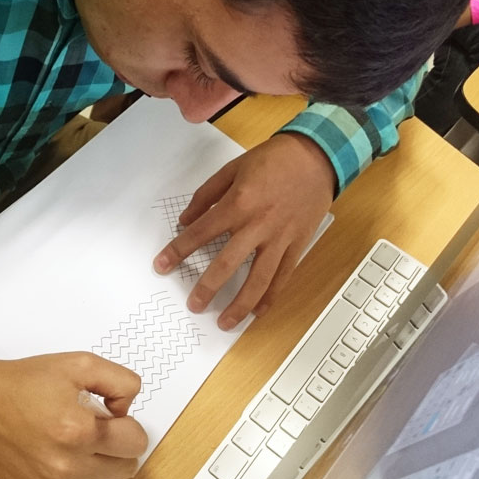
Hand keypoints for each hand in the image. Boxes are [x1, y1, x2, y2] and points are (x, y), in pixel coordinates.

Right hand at [0, 353, 147, 478]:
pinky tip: (69, 457)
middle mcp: (67, 465)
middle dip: (120, 446)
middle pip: (126, 468)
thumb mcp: (81, 364)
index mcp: (80, 432)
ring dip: (104, 465)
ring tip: (84, 444)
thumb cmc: (26, 383)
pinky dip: (82, 477)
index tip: (110, 415)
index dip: (128, 424)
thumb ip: (120, 382)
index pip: (136, 442)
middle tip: (98, 428)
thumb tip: (127, 409)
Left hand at [153, 133, 334, 329]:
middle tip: (194, 305)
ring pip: (258, 279)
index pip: (200, 233)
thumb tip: (186, 219)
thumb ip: (207, 195)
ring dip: (240, 304)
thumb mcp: (233, 169)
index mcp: (239, 203)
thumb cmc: (274, 159)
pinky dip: (270, 296)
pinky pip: (283, 276)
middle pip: (227, 264)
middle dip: (207, 288)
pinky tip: (257, 312)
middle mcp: (258, 225)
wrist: (317, 156)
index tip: (161, 265)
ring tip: (224, 322)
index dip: (178, 251)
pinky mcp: (297, 244)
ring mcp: (279, 238)